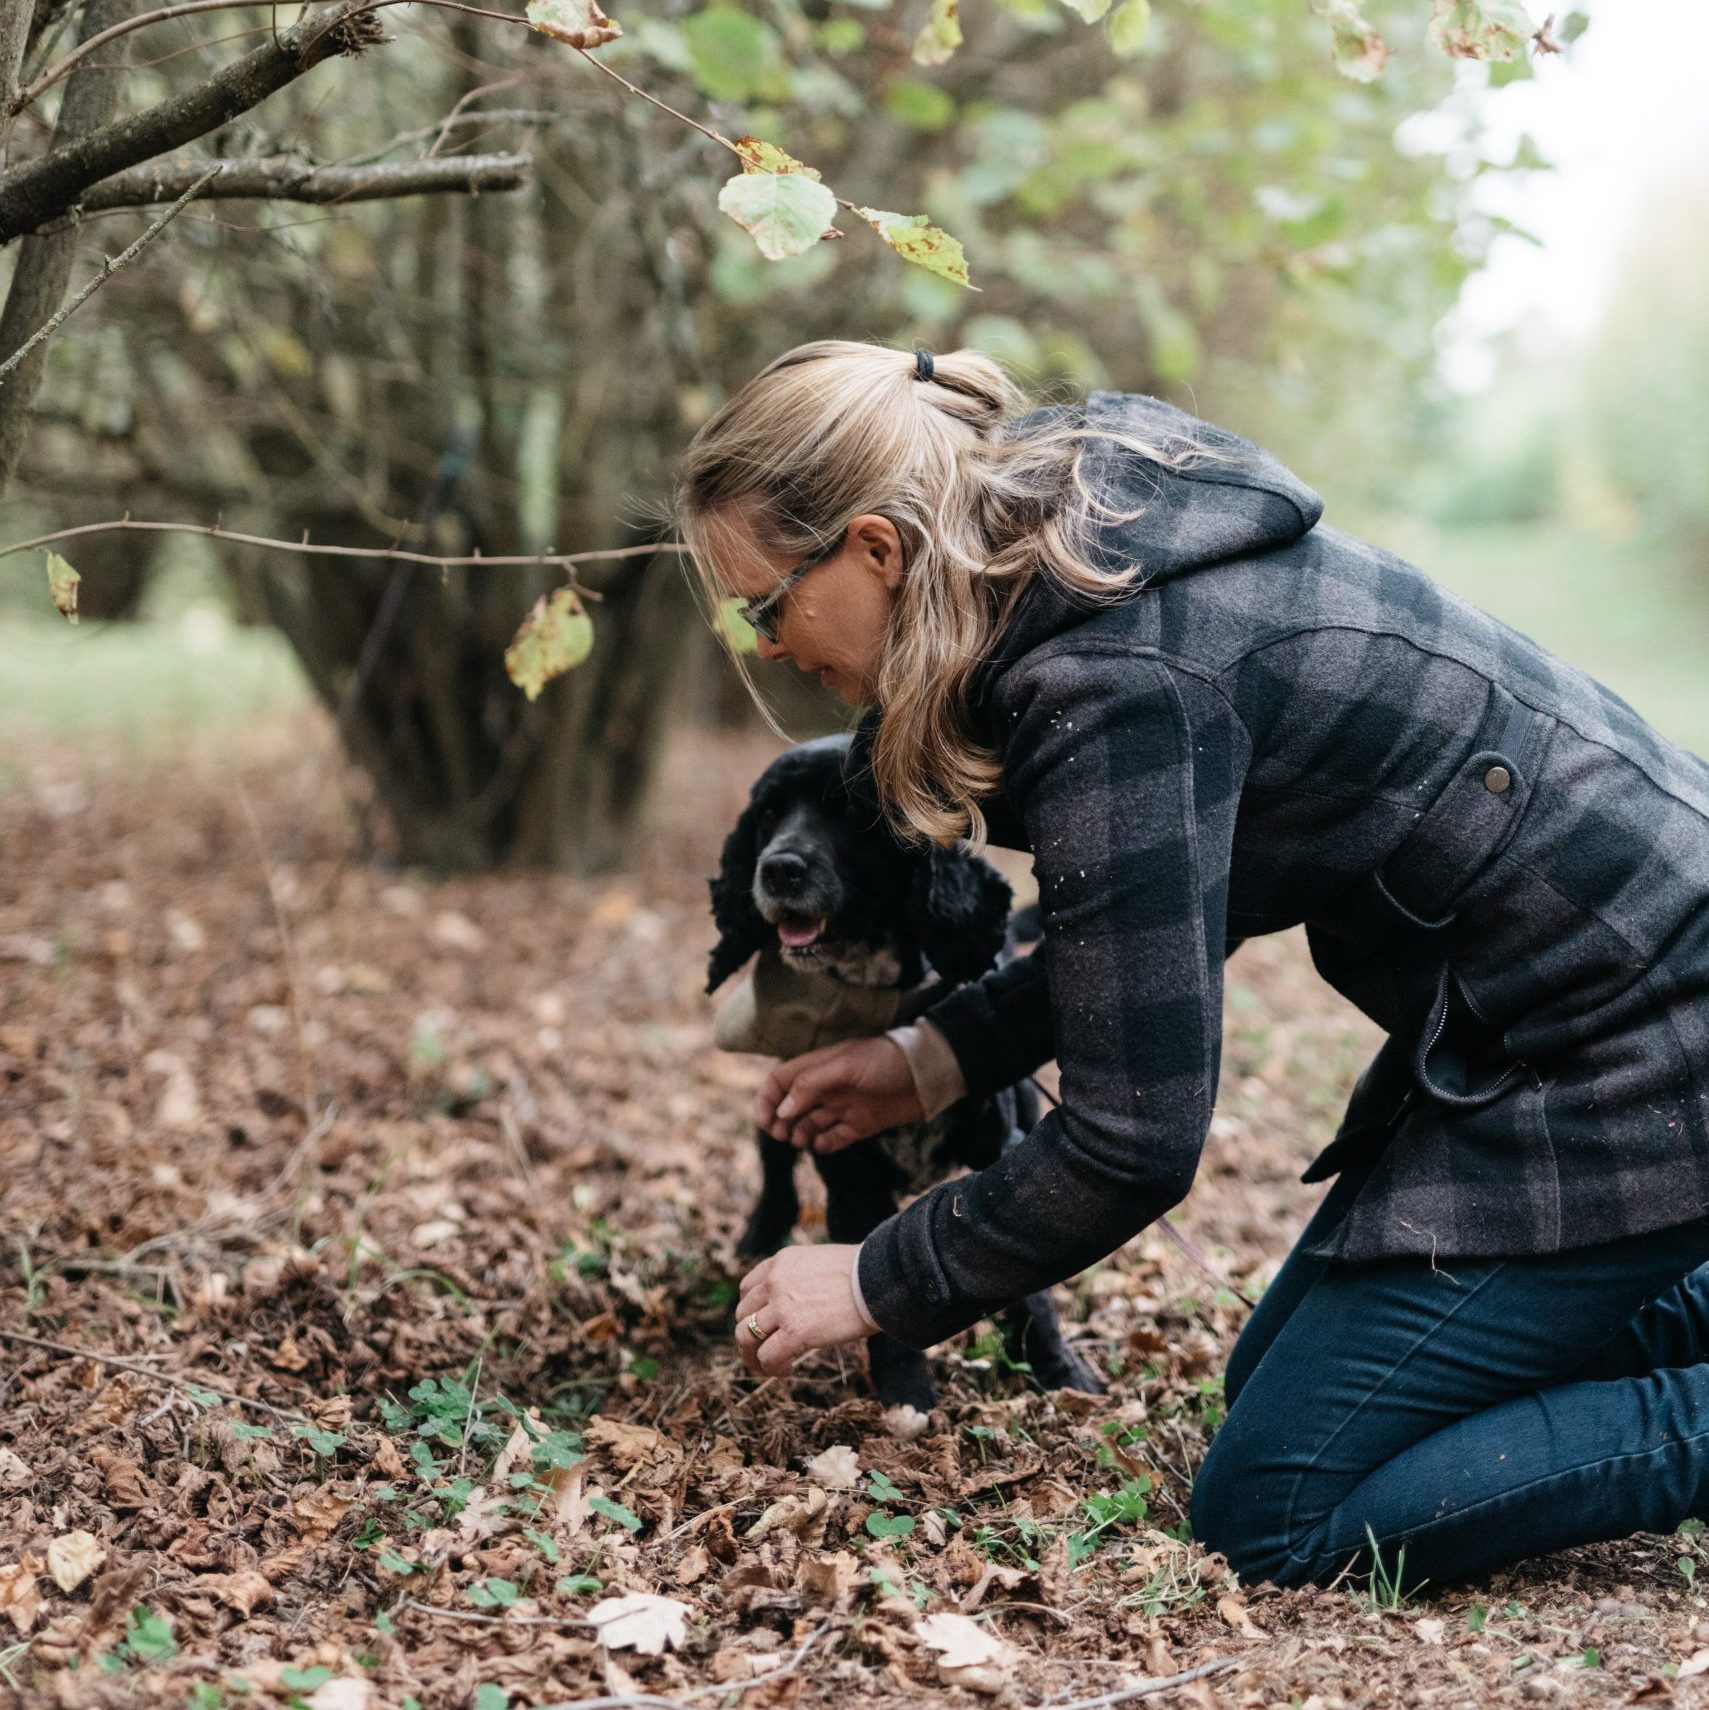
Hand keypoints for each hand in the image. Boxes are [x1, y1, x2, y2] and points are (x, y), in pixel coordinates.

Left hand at [734, 1244, 871, 1375]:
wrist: (880, 1282)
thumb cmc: (862, 1274)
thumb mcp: (820, 1263)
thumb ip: (800, 1278)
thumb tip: (798, 1303)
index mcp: (781, 1262)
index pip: (747, 1289)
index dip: (751, 1312)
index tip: (763, 1326)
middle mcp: (775, 1280)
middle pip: (743, 1314)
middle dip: (750, 1336)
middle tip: (764, 1351)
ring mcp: (782, 1306)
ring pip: (745, 1336)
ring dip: (753, 1355)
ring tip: (770, 1365)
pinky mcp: (794, 1331)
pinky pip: (766, 1356)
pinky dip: (770, 1368)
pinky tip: (786, 1370)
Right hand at [755, 1035, 922, 1154]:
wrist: (926, 1075)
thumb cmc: (886, 1061)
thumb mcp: (846, 1065)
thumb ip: (812, 1085)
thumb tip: (784, 1110)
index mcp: (819, 1067)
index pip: (781, 1081)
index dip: (767, 1099)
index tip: (766, 1120)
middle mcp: (827, 1088)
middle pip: (791, 1107)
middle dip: (781, 1122)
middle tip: (783, 1134)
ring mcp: (842, 1107)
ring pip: (809, 1124)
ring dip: (799, 1134)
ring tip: (800, 1140)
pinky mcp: (859, 1125)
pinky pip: (834, 1138)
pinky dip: (824, 1144)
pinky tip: (821, 1145)